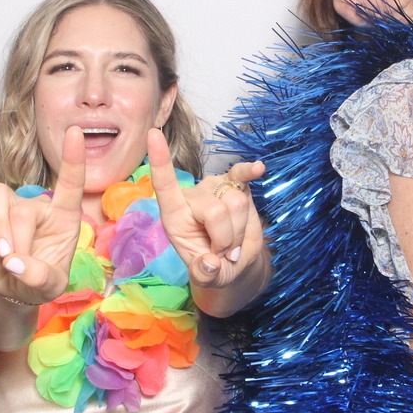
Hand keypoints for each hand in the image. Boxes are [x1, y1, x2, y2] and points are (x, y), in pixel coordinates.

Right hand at [0, 126, 85, 306]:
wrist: (16, 287)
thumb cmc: (41, 279)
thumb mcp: (50, 286)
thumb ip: (39, 276)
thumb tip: (16, 264)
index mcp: (64, 217)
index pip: (70, 183)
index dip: (73, 159)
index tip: (74, 133)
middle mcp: (38, 205)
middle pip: (22, 209)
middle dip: (16, 240)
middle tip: (15, 266)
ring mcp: (12, 206)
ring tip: (2, 252)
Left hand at [148, 128, 268, 314]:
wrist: (234, 263)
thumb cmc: (213, 267)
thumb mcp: (207, 278)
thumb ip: (205, 274)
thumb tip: (210, 263)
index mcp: (175, 217)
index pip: (165, 185)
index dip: (160, 161)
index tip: (153, 134)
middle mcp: (193, 197)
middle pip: (217, 211)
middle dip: (227, 239)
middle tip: (224, 253)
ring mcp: (215, 188)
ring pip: (237, 202)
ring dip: (240, 230)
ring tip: (232, 242)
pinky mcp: (236, 186)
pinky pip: (243, 175)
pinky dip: (250, 172)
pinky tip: (259, 168)